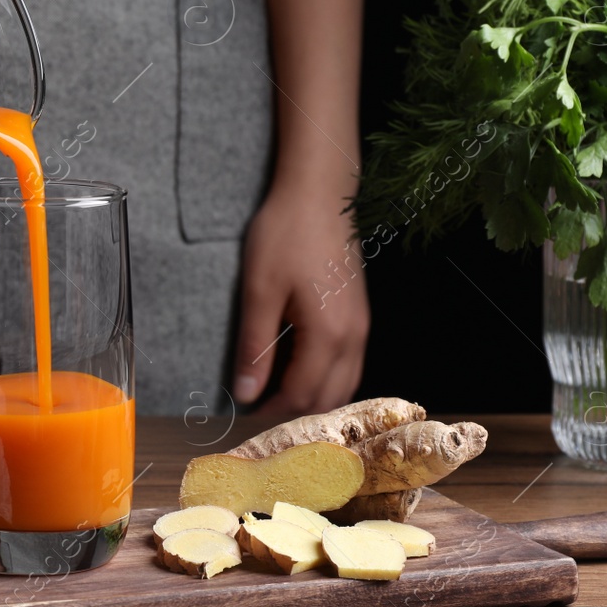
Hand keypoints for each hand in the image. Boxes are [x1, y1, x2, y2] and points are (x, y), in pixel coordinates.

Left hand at [231, 182, 369, 413]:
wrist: (320, 193)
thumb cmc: (286, 234)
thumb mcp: (259, 291)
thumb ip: (255, 346)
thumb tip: (246, 393)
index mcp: (329, 335)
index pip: (302, 395)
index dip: (273, 411)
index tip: (245, 414)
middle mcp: (354, 337)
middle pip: (329, 398)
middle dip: (295, 412)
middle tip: (259, 410)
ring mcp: (361, 326)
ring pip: (345, 384)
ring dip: (314, 397)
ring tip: (277, 395)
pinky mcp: (359, 314)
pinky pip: (349, 363)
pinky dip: (326, 378)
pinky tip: (298, 369)